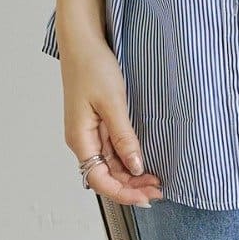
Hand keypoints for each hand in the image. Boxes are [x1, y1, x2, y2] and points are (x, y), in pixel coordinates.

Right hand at [61, 36, 163, 208]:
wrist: (83, 41)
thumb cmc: (92, 67)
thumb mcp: (113, 103)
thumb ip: (124, 137)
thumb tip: (136, 166)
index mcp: (80, 138)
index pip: (99, 180)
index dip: (123, 193)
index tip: (146, 197)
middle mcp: (82, 141)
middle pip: (106, 176)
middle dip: (132, 187)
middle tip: (159, 190)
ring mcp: (90, 133)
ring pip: (111, 166)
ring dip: (132, 176)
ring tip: (157, 181)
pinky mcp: (98, 125)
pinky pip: (113, 151)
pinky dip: (129, 160)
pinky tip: (145, 163)